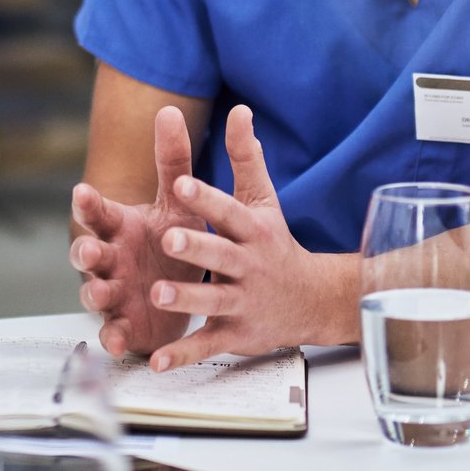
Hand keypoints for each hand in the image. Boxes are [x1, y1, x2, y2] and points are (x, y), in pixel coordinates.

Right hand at [70, 106, 203, 357]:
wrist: (185, 288)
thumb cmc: (173, 239)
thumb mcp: (179, 201)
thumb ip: (173, 161)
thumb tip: (169, 110)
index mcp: (120, 227)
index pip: (98, 212)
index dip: (88, 204)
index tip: (82, 191)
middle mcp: (110, 259)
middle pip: (87, 253)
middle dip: (85, 252)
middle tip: (88, 249)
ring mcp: (114, 293)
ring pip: (95, 294)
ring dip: (94, 294)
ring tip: (100, 294)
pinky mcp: (123, 326)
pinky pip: (112, 333)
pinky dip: (112, 338)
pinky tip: (116, 342)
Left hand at [146, 106, 356, 371]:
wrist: (314, 299)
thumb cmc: (275, 243)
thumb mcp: (263, 200)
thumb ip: (246, 157)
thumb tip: (239, 109)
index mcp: (252, 230)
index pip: (228, 211)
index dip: (206, 198)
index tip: (182, 183)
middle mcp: (249, 266)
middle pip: (220, 256)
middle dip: (195, 249)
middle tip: (168, 240)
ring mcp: (243, 302)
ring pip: (212, 301)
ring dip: (186, 300)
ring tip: (157, 295)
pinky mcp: (235, 333)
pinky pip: (206, 344)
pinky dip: (182, 355)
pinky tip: (155, 361)